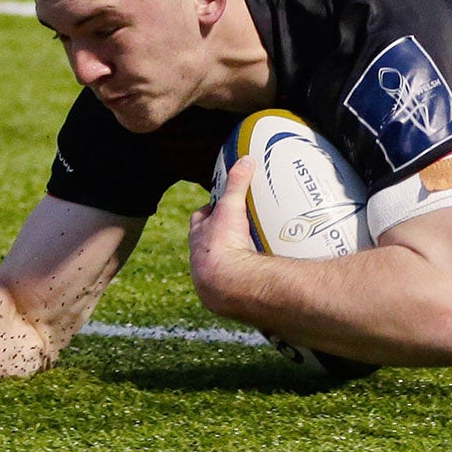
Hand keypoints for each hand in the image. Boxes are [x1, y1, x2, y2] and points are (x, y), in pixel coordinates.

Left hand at [189, 155, 264, 317]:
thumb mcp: (230, 208)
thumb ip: (237, 184)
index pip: (200, 217)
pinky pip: (231, 278)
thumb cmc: (222, 246)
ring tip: (247, 250)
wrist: (226, 284)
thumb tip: (245, 161)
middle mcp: (199, 256)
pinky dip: (239, 273)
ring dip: (228, 256)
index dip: (210, 210)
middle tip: (236, 227)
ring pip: (217, 261)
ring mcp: (209, 275)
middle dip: (218, 233)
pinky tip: (253, 271)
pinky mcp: (223, 290)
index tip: (221, 204)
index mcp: (198, 235)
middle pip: (206, 239)